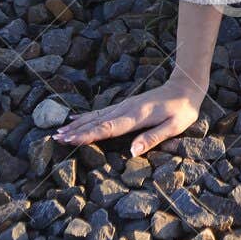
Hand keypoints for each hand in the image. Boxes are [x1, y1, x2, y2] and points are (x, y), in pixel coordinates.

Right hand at [51, 74, 203, 157]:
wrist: (185, 87)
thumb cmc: (182, 109)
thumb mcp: (174, 126)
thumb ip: (153, 138)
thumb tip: (132, 152)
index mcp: (136, 116)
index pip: (108, 128)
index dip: (88, 135)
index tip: (70, 140)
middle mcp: (126, 109)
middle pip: (96, 122)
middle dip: (76, 131)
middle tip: (56, 138)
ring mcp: (124, 106)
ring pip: (96, 116)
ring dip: (77, 124)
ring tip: (58, 131)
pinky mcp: (125, 105)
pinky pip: (102, 112)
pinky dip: (86, 116)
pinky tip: (75, 119)